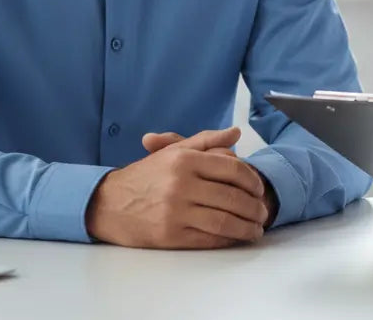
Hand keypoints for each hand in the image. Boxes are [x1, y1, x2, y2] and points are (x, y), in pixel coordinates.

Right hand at [85, 126, 268, 248]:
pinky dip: (228, 239)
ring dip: (246, 227)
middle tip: (263, 211)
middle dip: (254, 207)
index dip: (252, 180)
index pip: (232, 169)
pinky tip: (236, 238)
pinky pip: (208, 238)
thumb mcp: (174, 151)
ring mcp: (176, 211)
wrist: (109, 203)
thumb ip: (207, 141)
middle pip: (232, 197)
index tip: (260, 188)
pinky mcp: (171, 235)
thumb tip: (236, 133)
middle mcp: (182, 184)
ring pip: (224, 221)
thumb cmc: (145, 176)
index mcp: (185, 160)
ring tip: (256, 229)